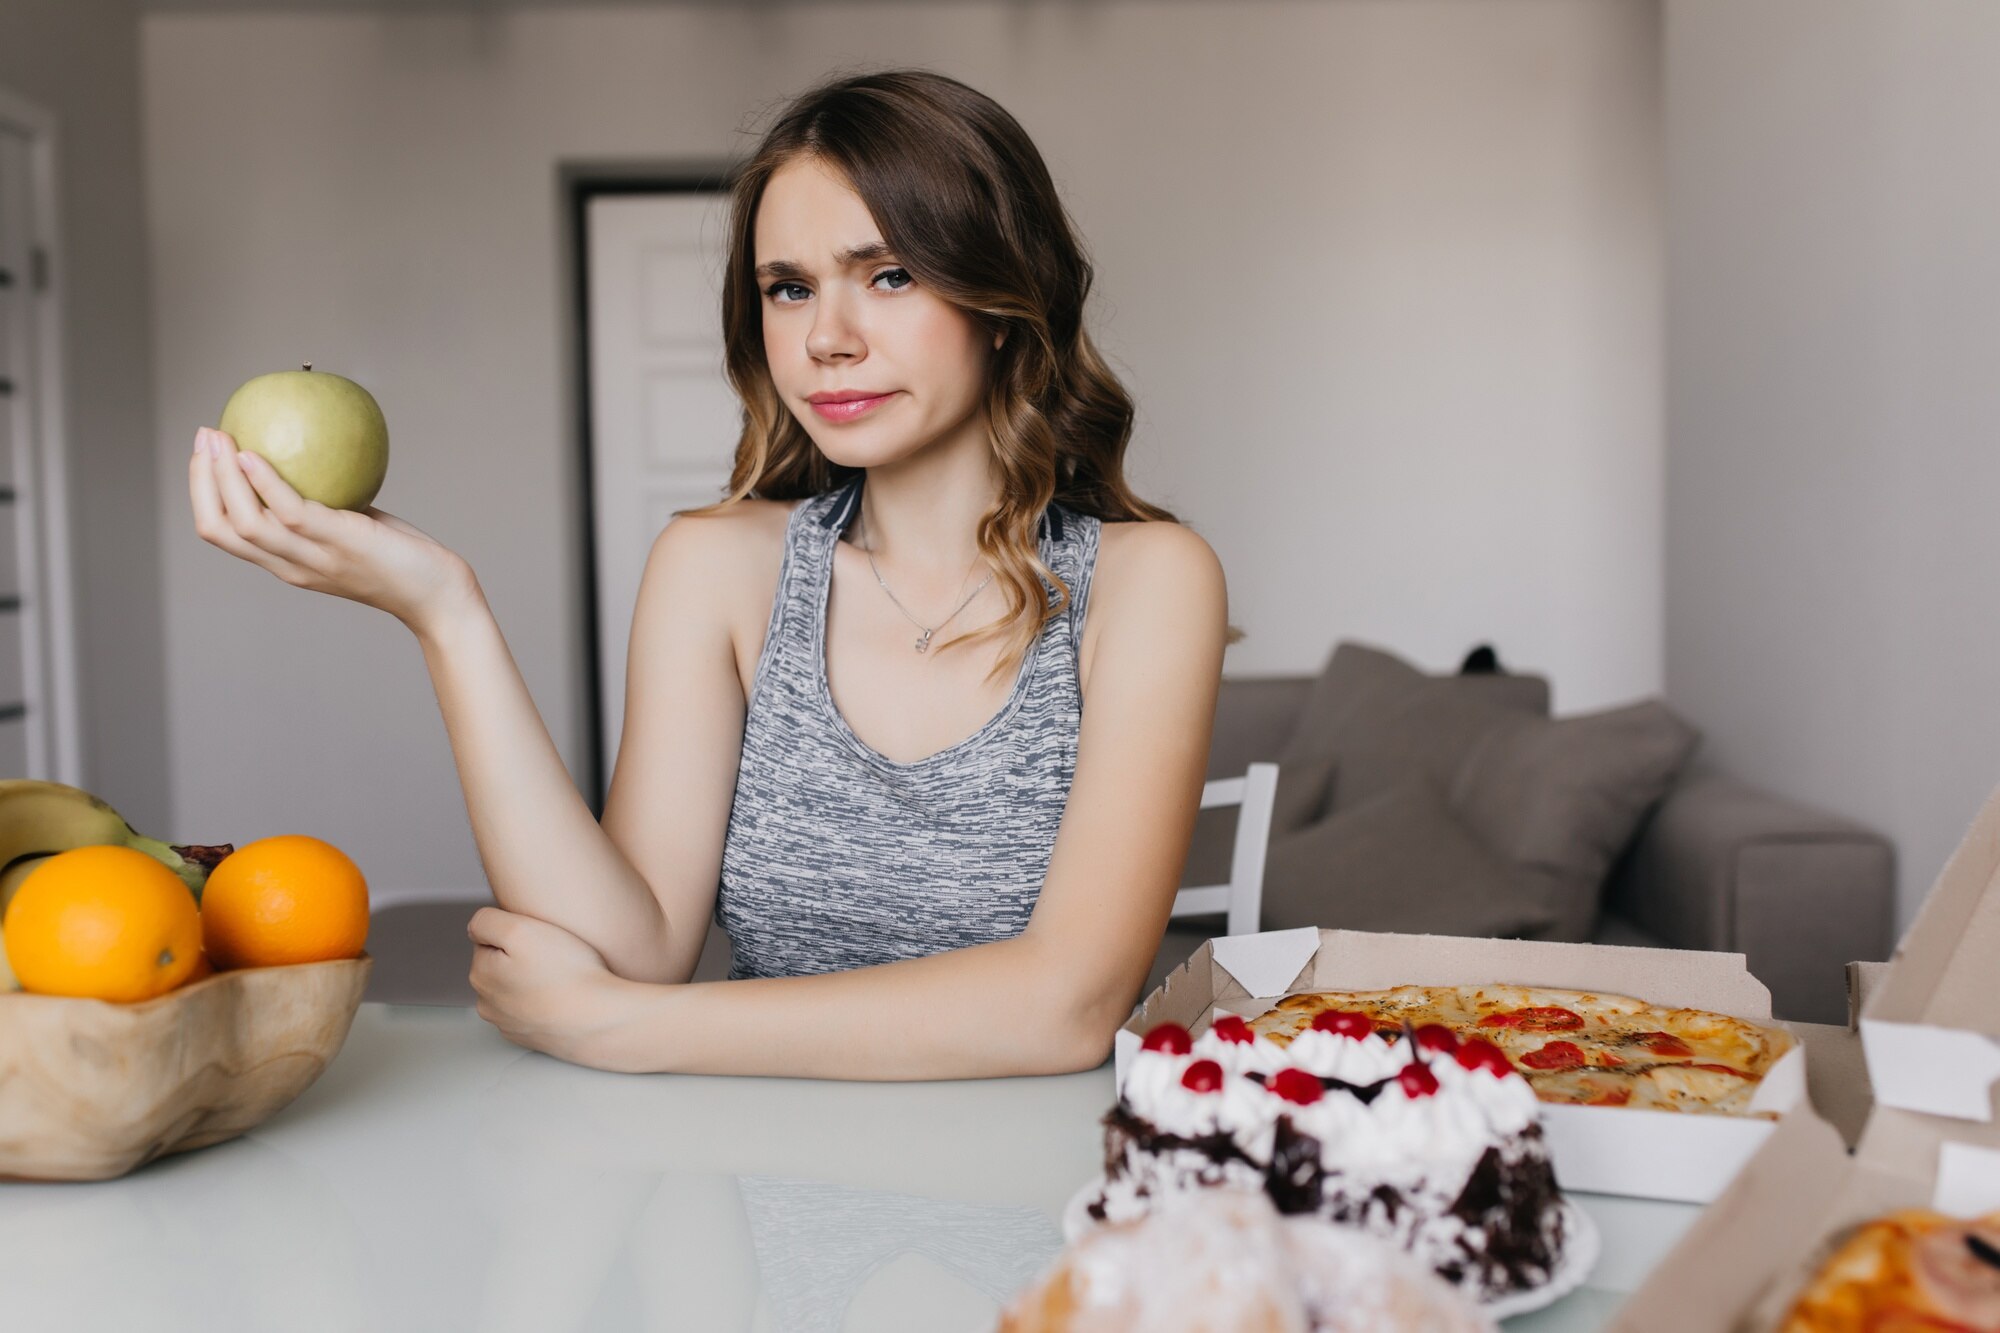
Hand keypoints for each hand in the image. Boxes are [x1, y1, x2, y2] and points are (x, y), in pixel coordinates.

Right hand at [189, 425, 476, 633]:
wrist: (438, 596)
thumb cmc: (400, 558)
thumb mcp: (353, 527)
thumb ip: (330, 502)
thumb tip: (316, 452)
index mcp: (288, 563)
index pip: (225, 533)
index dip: (204, 493)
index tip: (205, 454)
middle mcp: (291, 565)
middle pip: (221, 528)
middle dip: (201, 480)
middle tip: (203, 436)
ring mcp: (312, 558)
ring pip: (244, 521)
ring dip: (223, 476)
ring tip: (220, 437)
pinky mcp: (338, 543)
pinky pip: (289, 512)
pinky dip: (264, 483)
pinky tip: (254, 454)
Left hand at [467, 906, 639, 1068]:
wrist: (599, 1020)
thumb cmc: (566, 975)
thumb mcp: (520, 929)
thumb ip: (486, 922)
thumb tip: (475, 929)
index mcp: (481, 974)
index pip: (488, 939)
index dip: (516, 931)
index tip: (538, 937)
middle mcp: (489, 1003)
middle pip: (500, 965)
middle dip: (521, 957)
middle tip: (552, 955)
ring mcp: (510, 1024)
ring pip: (516, 989)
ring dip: (533, 980)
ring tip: (561, 976)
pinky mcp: (532, 1037)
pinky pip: (533, 1009)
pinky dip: (545, 1001)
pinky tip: (564, 996)